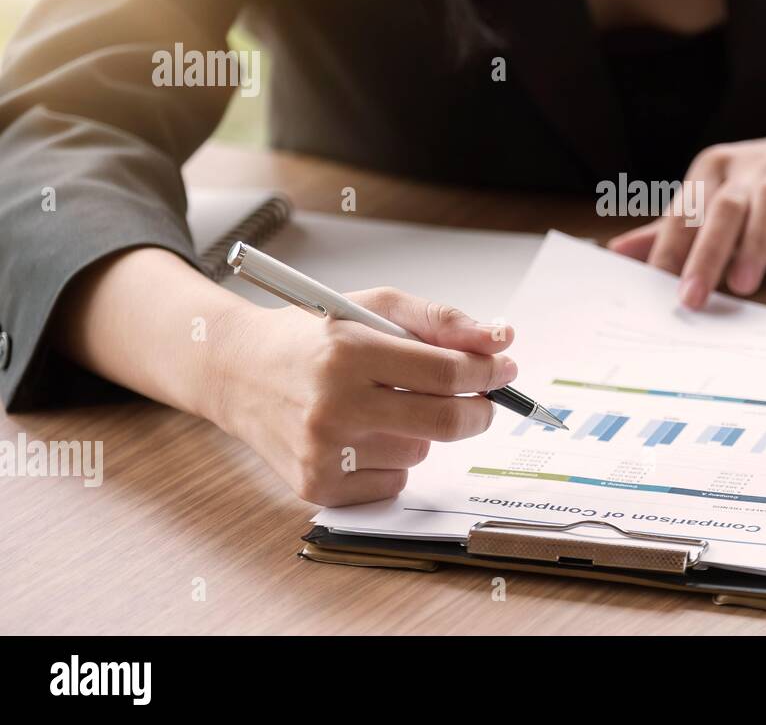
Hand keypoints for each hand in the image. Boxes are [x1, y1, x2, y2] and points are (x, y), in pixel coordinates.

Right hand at [206, 289, 516, 505]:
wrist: (236, 371)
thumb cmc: (310, 335)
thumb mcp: (371, 306)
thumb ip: (439, 320)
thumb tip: (500, 340)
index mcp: (347, 353)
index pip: (444, 371)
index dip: (486, 371)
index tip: (503, 368)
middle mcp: (333, 406)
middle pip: (445, 420)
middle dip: (479, 410)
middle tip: (484, 399)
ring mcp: (323, 452)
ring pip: (421, 452)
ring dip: (421, 430)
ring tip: (383, 404)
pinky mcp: (317, 486)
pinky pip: (394, 481)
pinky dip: (393, 459)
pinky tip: (362, 433)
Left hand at [608, 126, 765, 308]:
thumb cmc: (761, 183)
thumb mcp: (714, 196)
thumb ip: (670, 228)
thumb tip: (616, 253)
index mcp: (715, 169)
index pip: (687, 210)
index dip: (670, 248)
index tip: (654, 287)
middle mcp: (753, 169)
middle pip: (725, 207)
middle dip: (706, 253)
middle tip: (691, 298)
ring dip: (756, 244)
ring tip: (743, 287)